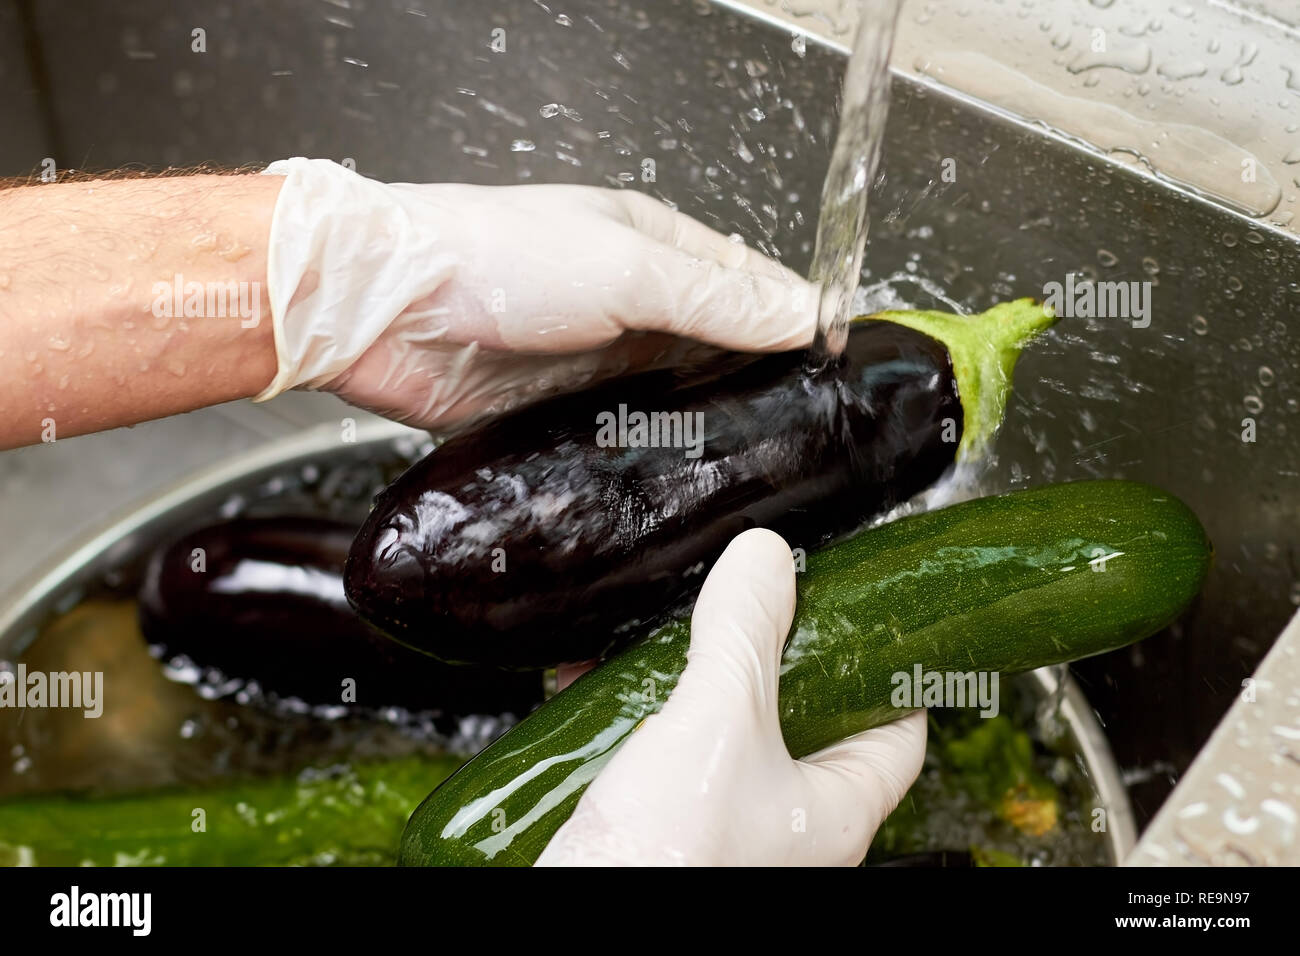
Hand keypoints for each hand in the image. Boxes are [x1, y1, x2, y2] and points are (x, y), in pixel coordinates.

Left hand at [257, 158, 816, 428]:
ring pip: (677, 401)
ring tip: (758, 470)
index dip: (797, 322)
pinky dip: (656, 459)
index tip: (839, 367)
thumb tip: (801, 314)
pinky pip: (627, 439)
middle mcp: (633, 306)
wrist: (387, 312)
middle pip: (719, 350)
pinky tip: (684, 485)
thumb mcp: (628, 266)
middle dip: (759, 386)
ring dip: (708, 428)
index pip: (750, 285)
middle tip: (807, 433)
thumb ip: (717, 298)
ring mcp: (600, 364)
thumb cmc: (496, 258)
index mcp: (656, 248)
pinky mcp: (565, 415)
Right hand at [535, 528, 926, 866]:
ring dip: (695, 673)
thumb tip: (766, 559)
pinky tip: (602, 673)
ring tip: (678, 627)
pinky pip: (660, 747)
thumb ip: (745, 631)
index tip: (872, 618)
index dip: (892, 668)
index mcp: (834, 808)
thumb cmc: (671, 858)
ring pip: (726, 729)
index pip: (898, 729)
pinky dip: (636, 704)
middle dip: (772, 654)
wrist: (583, 908)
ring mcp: (722, 822)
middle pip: (805, 717)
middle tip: (759, 603)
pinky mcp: (661, 820)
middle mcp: (785, 821)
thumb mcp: (720, 717)